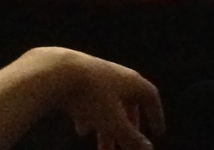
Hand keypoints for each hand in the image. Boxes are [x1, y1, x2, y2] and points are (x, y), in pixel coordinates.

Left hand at [21, 46, 164, 147]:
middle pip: (128, 105)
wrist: (56, 72)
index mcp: (131, 81)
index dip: (155, 116)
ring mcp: (96, 75)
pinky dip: (89, 117)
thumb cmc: (91, 96)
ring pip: (107, 105)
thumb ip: (131, 138)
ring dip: (107, 128)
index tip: (157, 133)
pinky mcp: (76, 78)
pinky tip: (81, 130)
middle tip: (127, 147)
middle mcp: (117, 75)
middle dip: (128, 129)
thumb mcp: (113, 122)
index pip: (150, 97)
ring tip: (103, 149)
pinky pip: (89, 100)